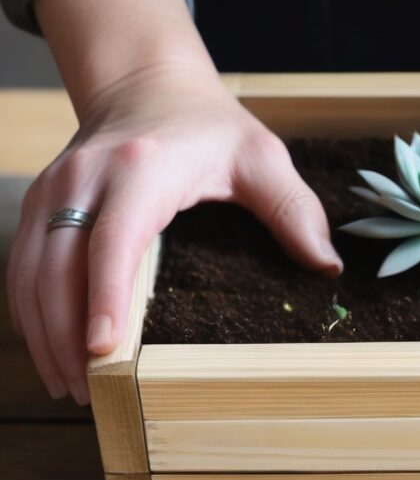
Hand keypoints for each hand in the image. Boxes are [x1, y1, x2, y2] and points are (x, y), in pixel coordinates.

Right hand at [6, 65, 341, 403]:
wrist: (148, 85)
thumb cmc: (209, 126)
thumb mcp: (262, 157)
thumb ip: (294, 209)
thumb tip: (328, 267)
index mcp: (141, 169)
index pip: (114, 241)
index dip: (105, 297)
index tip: (103, 351)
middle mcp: (86, 179)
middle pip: (58, 268)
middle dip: (67, 337)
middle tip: (92, 394)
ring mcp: (54, 191)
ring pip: (29, 274)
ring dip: (42, 335)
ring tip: (70, 387)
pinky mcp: (40, 205)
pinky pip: (22, 266)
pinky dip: (29, 313)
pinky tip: (51, 351)